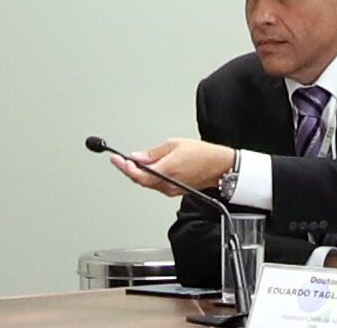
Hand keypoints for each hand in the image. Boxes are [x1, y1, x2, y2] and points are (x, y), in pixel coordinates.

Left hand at [110, 138, 233, 195]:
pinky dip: (149, 177)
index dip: (124, 167)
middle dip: (129, 170)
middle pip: (140, 180)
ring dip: (139, 174)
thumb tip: (137, 157)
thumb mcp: (174, 144)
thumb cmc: (202, 154)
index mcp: (165, 171)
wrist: (219, 166)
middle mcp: (166, 184)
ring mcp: (170, 190)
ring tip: (132, 163)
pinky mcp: (175, 191)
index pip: (137, 174)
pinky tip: (148, 169)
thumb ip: (153, 153)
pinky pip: (157, 185)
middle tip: (120, 160)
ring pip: (148, 184)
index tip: (116, 159)